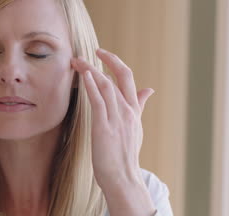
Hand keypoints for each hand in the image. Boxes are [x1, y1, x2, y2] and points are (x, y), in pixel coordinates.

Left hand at [71, 48, 153, 190]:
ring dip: (91, 70)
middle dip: (106, 60)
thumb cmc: (124, 154)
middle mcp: (127, 111)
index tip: (103, 54)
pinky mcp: (104, 126)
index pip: (128, 79)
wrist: (123, 177)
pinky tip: (84, 74)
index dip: (116, 63)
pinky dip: (91, 85)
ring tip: (78, 60)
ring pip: (107, 85)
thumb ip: (139, 106)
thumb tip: (149, 89)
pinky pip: (98, 100)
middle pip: (119, 77)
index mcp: (134, 111)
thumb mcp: (136, 127)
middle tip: (91, 51)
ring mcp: (117, 118)